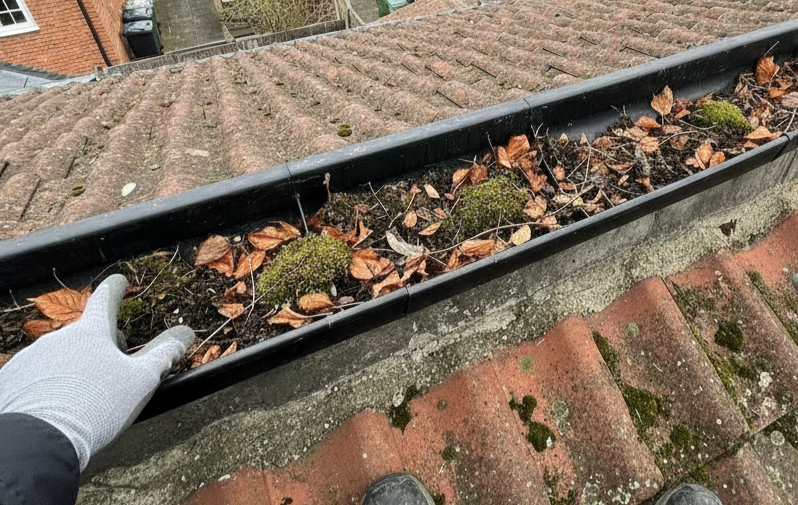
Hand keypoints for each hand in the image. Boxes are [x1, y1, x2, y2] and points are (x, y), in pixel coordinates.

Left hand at [0, 274, 194, 470]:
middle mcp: (58, 338)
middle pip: (84, 334)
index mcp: (91, 333)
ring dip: (74, 367)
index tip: (119, 280)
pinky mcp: (12, 381)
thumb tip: (185, 333)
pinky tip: (59, 407)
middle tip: (114, 366)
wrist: (39, 441)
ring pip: (59, 356)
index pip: (105, 300)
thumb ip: (163, 354)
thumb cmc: (97, 407)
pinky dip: (50, 385)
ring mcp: (31, 359)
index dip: (115, 289)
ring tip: (85, 398)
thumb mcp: (141, 381)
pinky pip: (36, 376)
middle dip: (99, 344)